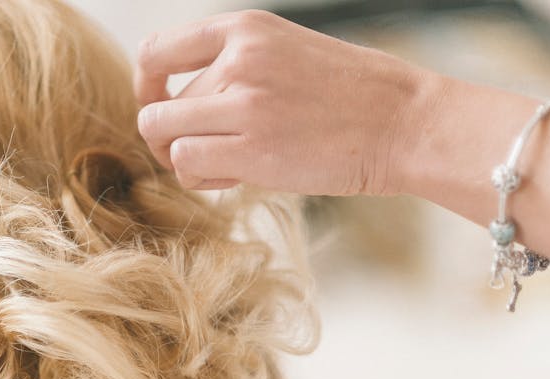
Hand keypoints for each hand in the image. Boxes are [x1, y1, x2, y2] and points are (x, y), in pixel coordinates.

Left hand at [134, 10, 428, 194]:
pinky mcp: (253, 150)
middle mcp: (238, 60)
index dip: (146, 87)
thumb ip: (230, 67)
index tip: (160, 106)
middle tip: (208, 151)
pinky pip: (187, 164)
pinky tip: (234, 177)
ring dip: (183, 160)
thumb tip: (171, 104)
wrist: (403, 123)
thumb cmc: (346, 96)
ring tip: (224, 164)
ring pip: (165, 137)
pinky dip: (200, 177)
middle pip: (159, 107)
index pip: (156, 52)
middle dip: (173, 137)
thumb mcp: (284, 51)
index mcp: (244, 29)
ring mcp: (245, 104)